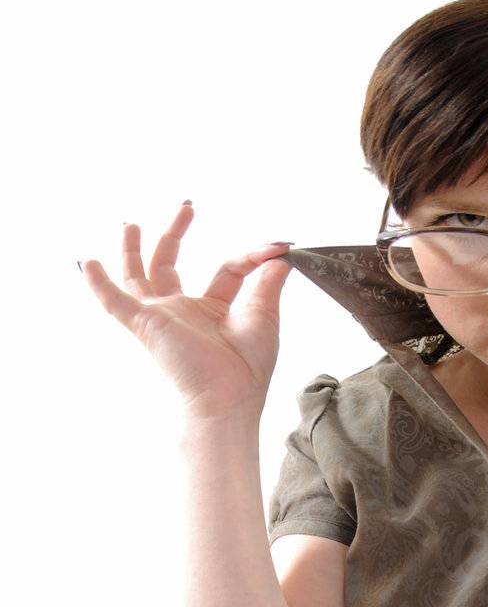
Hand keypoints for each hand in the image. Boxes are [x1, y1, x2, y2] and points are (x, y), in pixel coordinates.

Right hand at [80, 202, 294, 421]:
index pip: (227, 270)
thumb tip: (281, 256)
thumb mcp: (263, 318)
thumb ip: (268, 284)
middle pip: (171, 265)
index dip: (251, 256)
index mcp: (213, 312)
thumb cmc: (247, 372)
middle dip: (176, 233)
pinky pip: (113, 301)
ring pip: (138, 276)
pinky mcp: (144, 323)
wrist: (226, 400)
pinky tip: (87, 262)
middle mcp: (184, 312)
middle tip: (186, 207)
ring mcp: (161, 317)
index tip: (275, 247)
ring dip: (132, 250)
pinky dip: (98, 283)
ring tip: (130, 224)